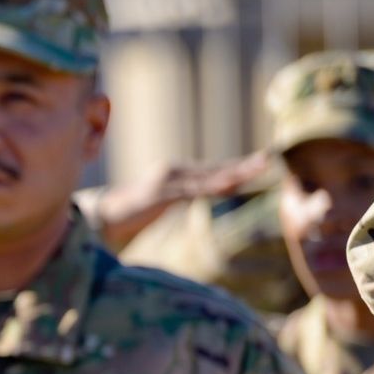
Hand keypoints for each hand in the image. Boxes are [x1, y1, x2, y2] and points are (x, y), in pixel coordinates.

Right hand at [93, 151, 270, 247]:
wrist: (104, 215)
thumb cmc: (134, 212)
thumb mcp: (166, 202)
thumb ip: (189, 194)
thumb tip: (212, 193)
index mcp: (177, 174)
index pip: (214, 170)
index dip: (238, 166)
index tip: (262, 161)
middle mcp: (175, 171)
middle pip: (215, 169)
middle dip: (243, 165)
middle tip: (269, 158)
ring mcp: (168, 181)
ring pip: (208, 177)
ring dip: (234, 173)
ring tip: (256, 168)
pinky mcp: (161, 194)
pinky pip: (192, 190)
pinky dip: (212, 186)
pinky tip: (229, 184)